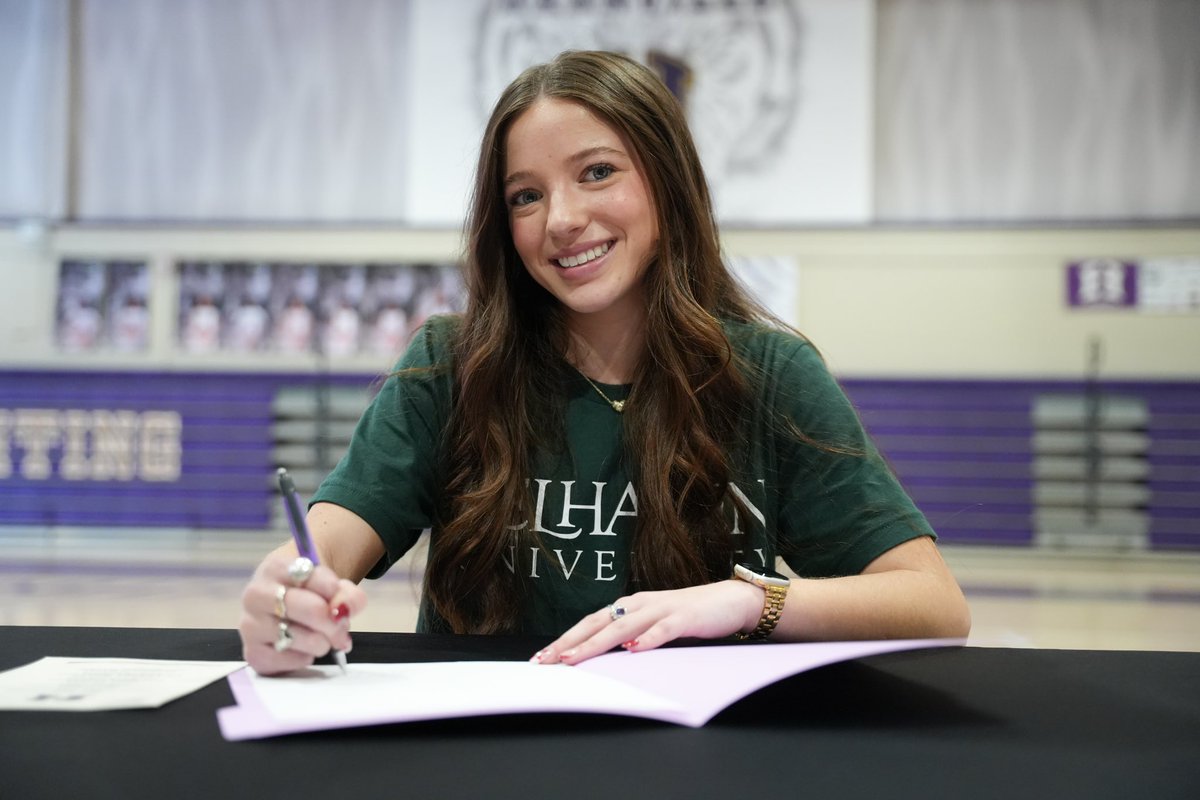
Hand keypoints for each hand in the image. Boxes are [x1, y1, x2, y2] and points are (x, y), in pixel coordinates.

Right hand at [238, 549, 366, 674]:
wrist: (282, 603)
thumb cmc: (308, 591)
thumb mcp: (329, 582)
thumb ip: (345, 593)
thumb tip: (343, 611)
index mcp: (275, 568)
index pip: (314, 578)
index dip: (334, 589)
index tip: (337, 594)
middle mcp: (256, 595)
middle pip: (312, 610)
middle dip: (334, 622)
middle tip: (341, 625)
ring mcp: (250, 625)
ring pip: (301, 639)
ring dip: (321, 642)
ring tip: (323, 638)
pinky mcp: (252, 653)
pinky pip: (288, 661)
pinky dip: (303, 658)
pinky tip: (303, 649)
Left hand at [530, 579, 765, 664]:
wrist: (732, 600)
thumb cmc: (689, 616)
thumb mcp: (654, 626)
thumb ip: (629, 636)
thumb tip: (599, 655)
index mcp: (630, 606)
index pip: (590, 622)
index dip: (565, 639)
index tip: (542, 658)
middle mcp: (640, 604)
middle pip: (598, 623)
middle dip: (569, 642)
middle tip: (545, 661)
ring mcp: (662, 609)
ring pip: (623, 626)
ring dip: (597, 643)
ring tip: (575, 657)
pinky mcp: (685, 618)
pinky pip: (663, 629)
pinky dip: (647, 639)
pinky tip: (633, 650)